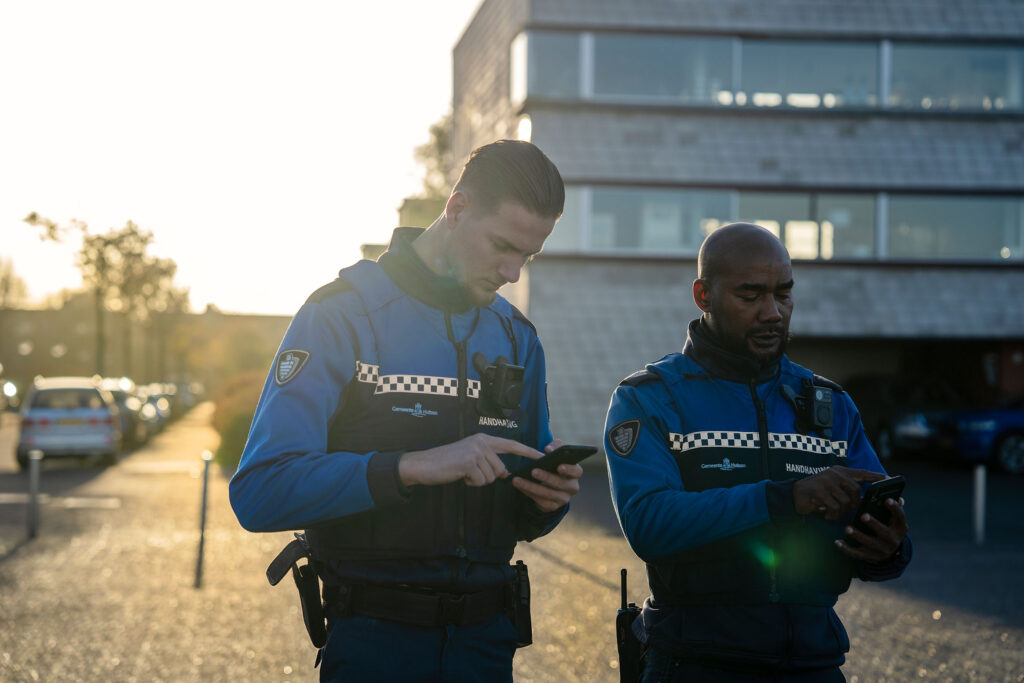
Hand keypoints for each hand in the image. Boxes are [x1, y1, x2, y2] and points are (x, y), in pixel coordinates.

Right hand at [399, 434, 540, 486]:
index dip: (527, 451)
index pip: (511, 444)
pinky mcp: (469, 462)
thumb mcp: (470, 457)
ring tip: (462, 473)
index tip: (541, 456)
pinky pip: (480, 481)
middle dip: (487, 477)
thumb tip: (505, 472)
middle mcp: (481, 442)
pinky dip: (470, 483)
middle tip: (468, 472)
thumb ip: (488, 461)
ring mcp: (476, 451)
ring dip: (477, 481)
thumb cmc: (447, 463)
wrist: (424, 464)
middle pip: (501, 470)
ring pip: (491, 477)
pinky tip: (459, 475)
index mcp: (483, 439)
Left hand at [511, 439, 582, 512]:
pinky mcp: (553, 506)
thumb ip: (555, 447)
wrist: (550, 485)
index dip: (569, 469)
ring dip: (532, 486)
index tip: (558, 466)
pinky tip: (519, 487)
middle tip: (533, 471)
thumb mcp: (556, 456)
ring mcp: (563, 498)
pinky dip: (529, 493)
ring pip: (548, 494)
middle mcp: (572, 487)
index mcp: (575, 473)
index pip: (576, 471)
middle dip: (546, 477)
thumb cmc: (553, 466)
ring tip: (518, 480)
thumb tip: (549, 449)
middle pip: (561, 484)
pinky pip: (541, 501)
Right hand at [792, 466, 885, 520]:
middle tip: (845, 509)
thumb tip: (863, 499)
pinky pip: (834, 507)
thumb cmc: (816, 493)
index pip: (861, 472)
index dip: (876, 476)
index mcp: (839, 471)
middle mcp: (833, 473)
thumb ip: (845, 488)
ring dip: (840, 511)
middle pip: (855, 490)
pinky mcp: (818, 491)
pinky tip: (826, 515)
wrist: (793, 495)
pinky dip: (832, 515)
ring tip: (832, 512)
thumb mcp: (832, 486)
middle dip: (853, 503)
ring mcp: (826, 481)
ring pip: (845, 501)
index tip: (889, 478)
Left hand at [835, 496, 908, 562]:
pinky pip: (857, 554)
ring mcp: (882, 550)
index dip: (895, 508)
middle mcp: (893, 540)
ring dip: (858, 535)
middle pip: (884, 532)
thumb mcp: (894, 521)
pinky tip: (838, 542)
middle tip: (863, 515)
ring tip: (847, 528)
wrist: (890, 554)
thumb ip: (893, 510)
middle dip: (874, 524)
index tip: (887, 499)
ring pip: (870, 543)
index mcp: (900, 528)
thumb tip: (899, 499)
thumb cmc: (889, 529)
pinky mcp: (871, 557)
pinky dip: (847, 548)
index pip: (900, 517)